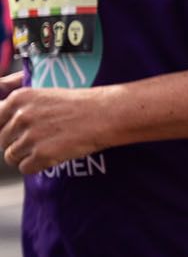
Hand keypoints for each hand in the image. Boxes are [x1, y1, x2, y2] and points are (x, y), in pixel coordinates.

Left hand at [0, 81, 118, 175]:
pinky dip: (36, 166)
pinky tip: (51, 156)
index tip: (16, 130)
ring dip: (25, 155)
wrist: (108, 114)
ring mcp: (31, 137)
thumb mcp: (44, 89)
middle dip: (16, 142)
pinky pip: (25, 168)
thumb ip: (14, 88)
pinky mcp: (43, 155)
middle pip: (1, 140)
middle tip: (38, 138)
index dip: (6, 127)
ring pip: (11, 156)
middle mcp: (21, 117)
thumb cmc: (81, 101)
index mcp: (19, 98)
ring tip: (45, 148)